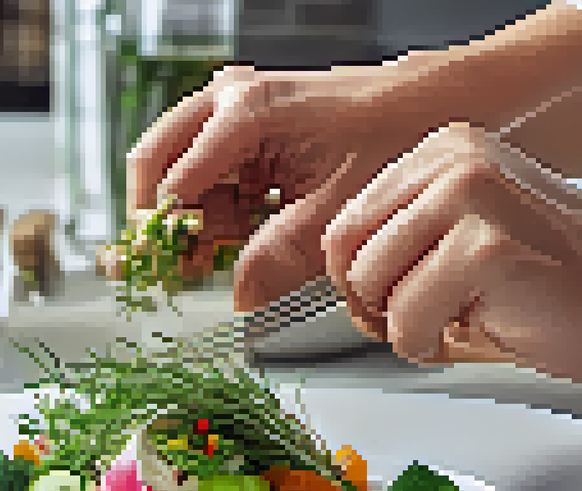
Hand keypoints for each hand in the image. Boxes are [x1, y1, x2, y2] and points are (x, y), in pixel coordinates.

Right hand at [126, 64, 434, 310]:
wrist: (424, 104)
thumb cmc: (391, 132)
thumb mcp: (336, 208)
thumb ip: (281, 257)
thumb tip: (239, 299)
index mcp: (244, 113)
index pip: (173, 181)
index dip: (167, 236)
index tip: (170, 277)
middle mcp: (227, 101)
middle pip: (157, 164)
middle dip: (166, 222)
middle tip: (178, 268)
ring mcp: (232, 109)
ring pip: (178, 170)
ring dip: (191, 219)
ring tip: (210, 262)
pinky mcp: (244, 126)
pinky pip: (209, 171)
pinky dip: (215, 208)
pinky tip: (235, 240)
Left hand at [322, 122, 581, 385]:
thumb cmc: (572, 283)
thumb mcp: (472, 234)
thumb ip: (408, 237)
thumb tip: (340, 273)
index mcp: (448, 150)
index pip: (345, 222)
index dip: (360, 279)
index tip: (395, 300)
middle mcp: (455, 160)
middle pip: (345, 254)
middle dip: (374, 305)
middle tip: (426, 321)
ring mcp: (469, 199)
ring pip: (370, 288)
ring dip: (405, 328)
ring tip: (461, 321)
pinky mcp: (485, 250)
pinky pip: (406, 322)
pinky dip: (431, 347)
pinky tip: (480, 331)